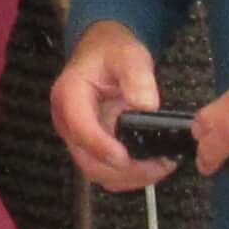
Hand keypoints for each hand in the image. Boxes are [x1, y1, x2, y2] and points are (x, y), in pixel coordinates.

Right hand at [53, 21, 163, 189]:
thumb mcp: (128, 54)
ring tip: (160, 167)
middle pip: (87, 160)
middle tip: (157, 166)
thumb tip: (146, 105)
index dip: (102, 147)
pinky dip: (128, 175)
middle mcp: (68, 121)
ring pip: (96, 171)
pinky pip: (105, 170)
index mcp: (70, 95)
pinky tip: (151, 166)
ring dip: (128, 177)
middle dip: (123, 170)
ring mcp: (78, 137)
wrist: (103, 52)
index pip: (80, 128)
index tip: (126, 158)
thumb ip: (137, 76)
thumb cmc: (112, 51)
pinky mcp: (91, 146)